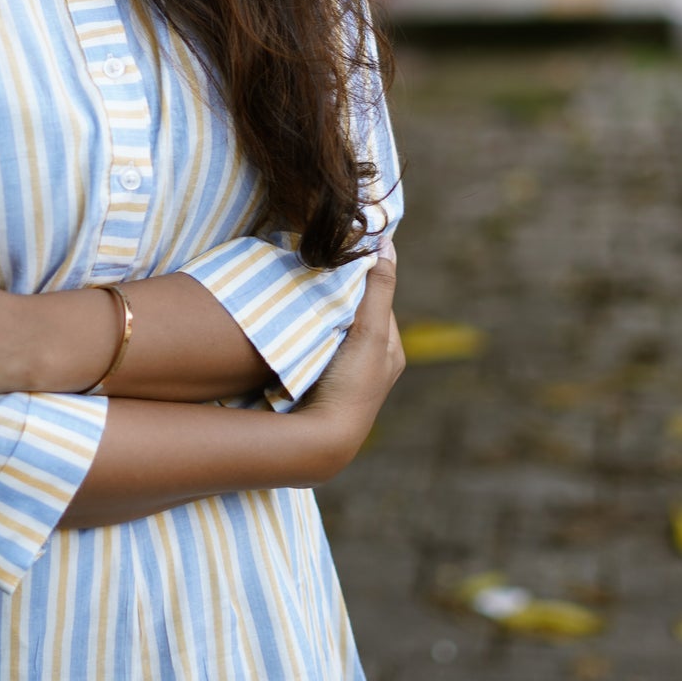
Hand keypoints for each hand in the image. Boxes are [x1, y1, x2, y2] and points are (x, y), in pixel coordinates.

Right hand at [296, 239, 402, 474]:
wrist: (323, 439)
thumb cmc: (353, 385)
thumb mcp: (369, 332)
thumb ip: (378, 289)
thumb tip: (386, 242)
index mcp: (390, 350)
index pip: (375, 299)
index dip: (358, 278)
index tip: (337, 258)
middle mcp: (372, 363)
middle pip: (354, 315)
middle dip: (337, 296)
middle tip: (313, 274)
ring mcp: (345, 376)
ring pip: (333, 331)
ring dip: (319, 315)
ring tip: (300, 297)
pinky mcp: (321, 385)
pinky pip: (315, 348)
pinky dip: (307, 335)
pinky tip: (291, 327)